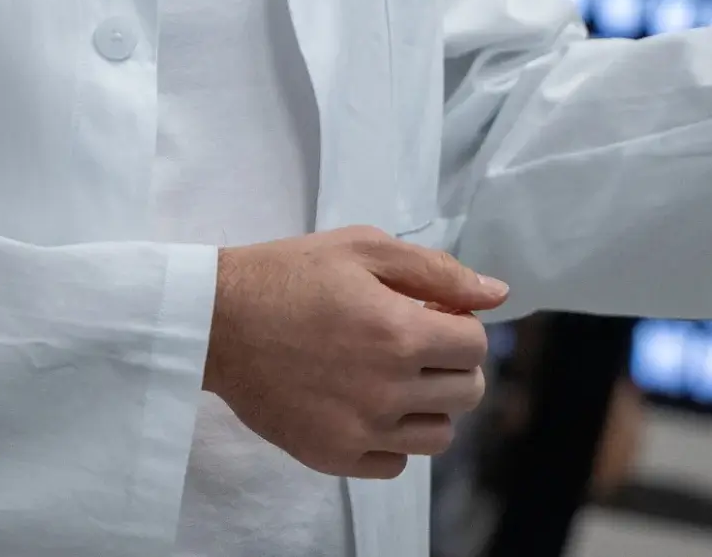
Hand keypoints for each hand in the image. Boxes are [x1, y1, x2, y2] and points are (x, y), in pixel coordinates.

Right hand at [204, 227, 505, 479]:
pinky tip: (367, 406)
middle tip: (415, 346)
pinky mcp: (332, 456)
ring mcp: (360, 430)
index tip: (430, 316)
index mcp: (400, 333)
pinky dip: (392, 439)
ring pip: (439, 435)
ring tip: (395, 379)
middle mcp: (386, 389)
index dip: (459, 326)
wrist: (215, 321)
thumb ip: (438, 271)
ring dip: (428, 405)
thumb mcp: (364, 248)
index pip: (476, 346)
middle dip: (451, 364)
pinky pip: (395, 464)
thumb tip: (496, 294)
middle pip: (467, 393)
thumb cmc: (288, 276)